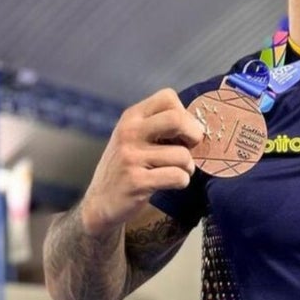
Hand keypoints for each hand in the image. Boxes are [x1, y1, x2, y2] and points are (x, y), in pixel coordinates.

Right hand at [80, 88, 201, 235]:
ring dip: (188, 166)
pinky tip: (171, 183)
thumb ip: (160, 125)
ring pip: (182, 155)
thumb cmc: (127, 166)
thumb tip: (199, 125)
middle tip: (191, 147)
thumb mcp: (135, 137)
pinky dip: (182, 181)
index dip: (185, 114)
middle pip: (177, 119)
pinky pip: (177, 176)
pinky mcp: (136, 182)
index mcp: (131, 117)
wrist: (101, 202)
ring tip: (177, 171)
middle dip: (194, 134)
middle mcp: (129, 132)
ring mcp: (131, 157)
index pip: (168, 97)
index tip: (183, 132)